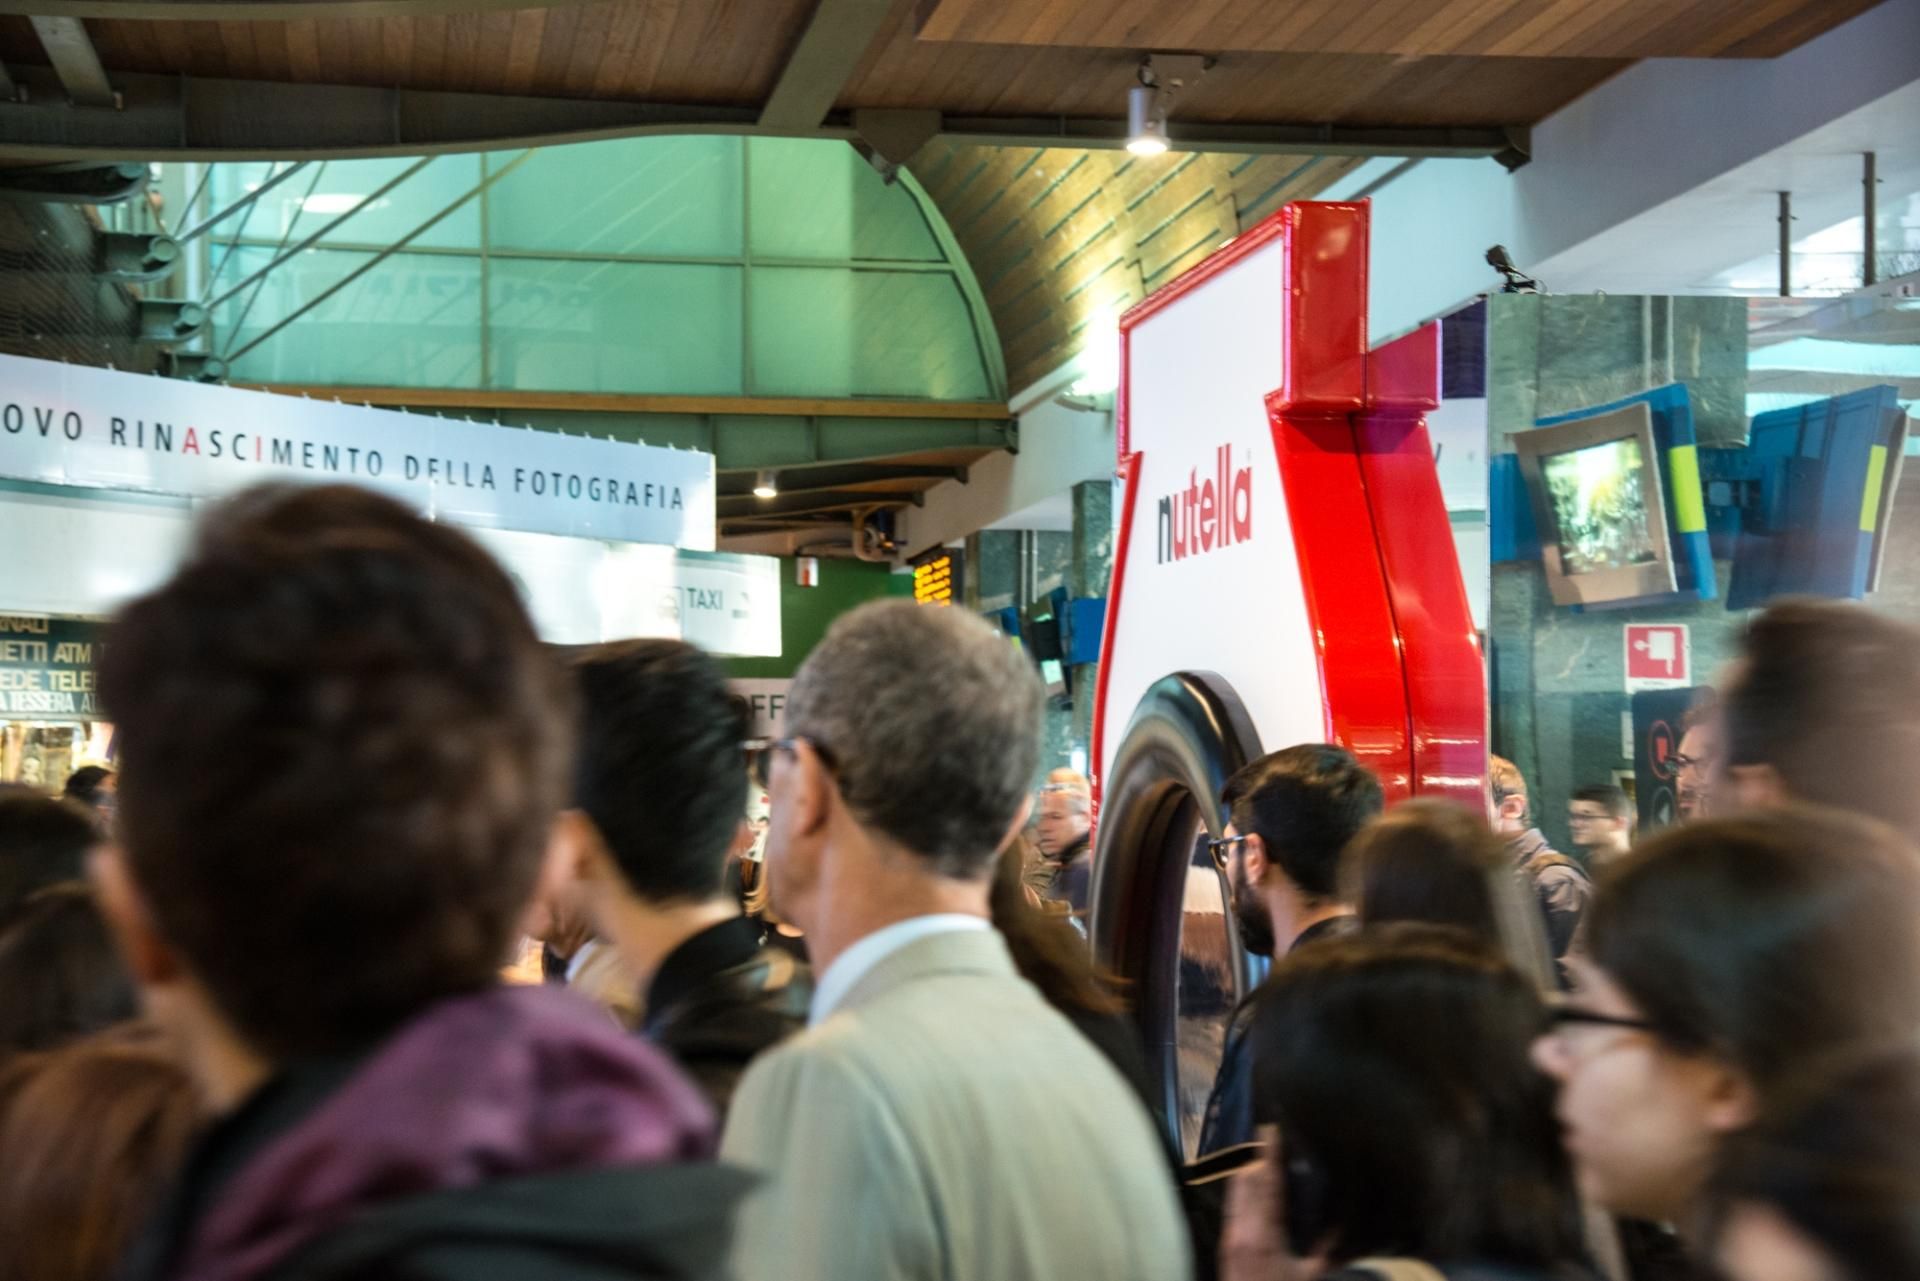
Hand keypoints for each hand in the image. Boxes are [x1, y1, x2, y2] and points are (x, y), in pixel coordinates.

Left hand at [1219, 1126, 1328, 1280]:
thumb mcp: (1311, 1276)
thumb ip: (1327, 1249)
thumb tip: (1342, 1223)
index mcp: (1262, 1233)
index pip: (1266, 1183)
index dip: (1270, 1153)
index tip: (1272, 1126)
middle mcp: (1239, 1229)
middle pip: (1243, 1180)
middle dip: (1255, 1155)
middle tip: (1270, 1132)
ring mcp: (1228, 1236)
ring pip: (1234, 1191)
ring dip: (1247, 1169)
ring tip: (1262, 1151)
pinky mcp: (1225, 1245)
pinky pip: (1232, 1205)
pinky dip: (1242, 1188)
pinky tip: (1252, 1186)